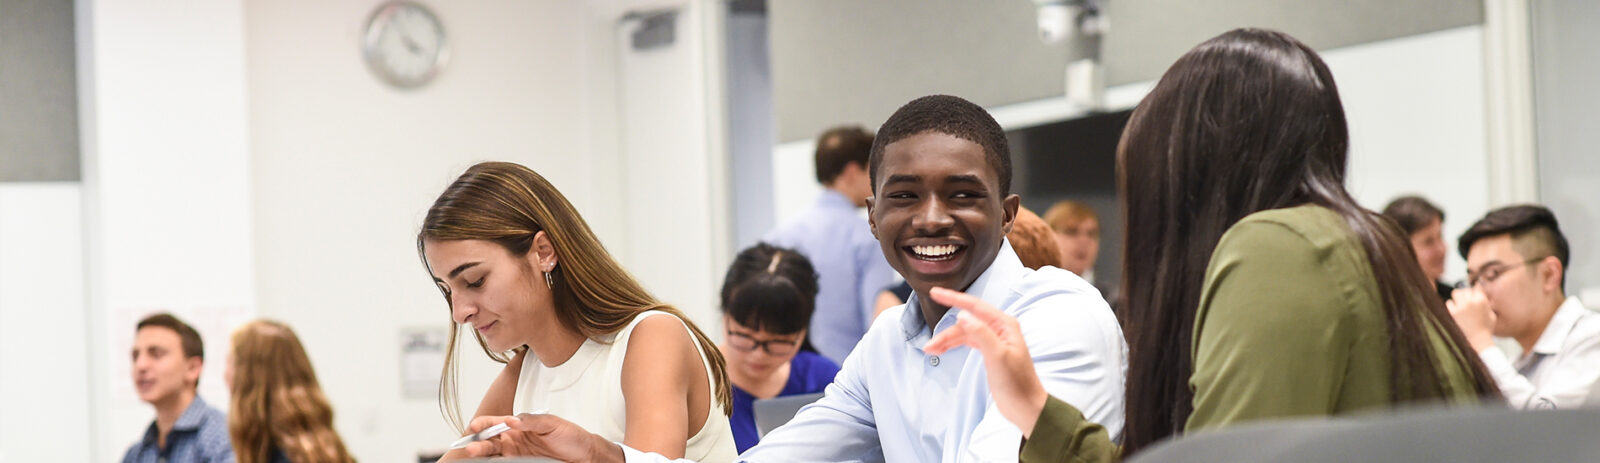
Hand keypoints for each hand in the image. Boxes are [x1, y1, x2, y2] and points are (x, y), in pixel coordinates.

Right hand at [458, 413, 622, 462]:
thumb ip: (531, 421)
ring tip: (473, 453)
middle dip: (478, 442)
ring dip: (482, 454)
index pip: (495, 423)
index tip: (476, 426)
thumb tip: (512, 420)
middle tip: (471, 446)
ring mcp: (516, 454)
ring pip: (493, 454)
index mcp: (519, 425)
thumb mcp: (552, 423)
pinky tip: (487, 461)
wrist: (585, 455)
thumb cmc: (571, 436)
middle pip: (489, 441)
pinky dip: (493, 462)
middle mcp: (514, 440)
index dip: (484, 424)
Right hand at [922, 287, 1048, 437]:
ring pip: (964, 334)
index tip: (935, 292)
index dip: (954, 298)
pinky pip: (967, 343)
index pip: (975, 306)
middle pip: (966, 323)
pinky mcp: (989, 353)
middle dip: (946, 332)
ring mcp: (993, 341)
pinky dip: (953, 346)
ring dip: (947, 341)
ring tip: (930, 351)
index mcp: (1005, 325)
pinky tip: (941, 351)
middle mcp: (999, 329)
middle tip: (929, 344)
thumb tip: (962, 314)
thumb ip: (981, 333)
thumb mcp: (997, 356)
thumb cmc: (1017, 383)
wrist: (1025, 407)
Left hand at [1447, 286, 1496, 350]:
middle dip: (1465, 295)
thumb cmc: (1486, 328)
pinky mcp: (1453, 312)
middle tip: (1465, 302)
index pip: (1476, 288)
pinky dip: (1451, 306)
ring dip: (1457, 298)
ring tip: (1459, 305)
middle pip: (1465, 290)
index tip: (1472, 296)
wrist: (1478, 339)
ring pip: (1455, 293)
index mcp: (1482, 301)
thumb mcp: (1491, 314)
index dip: (1474, 293)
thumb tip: (1481, 290)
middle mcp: (1471, 302)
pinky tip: (1455, 311)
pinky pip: (1449, 302)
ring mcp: (1461, 307)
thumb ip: (1486, 302)